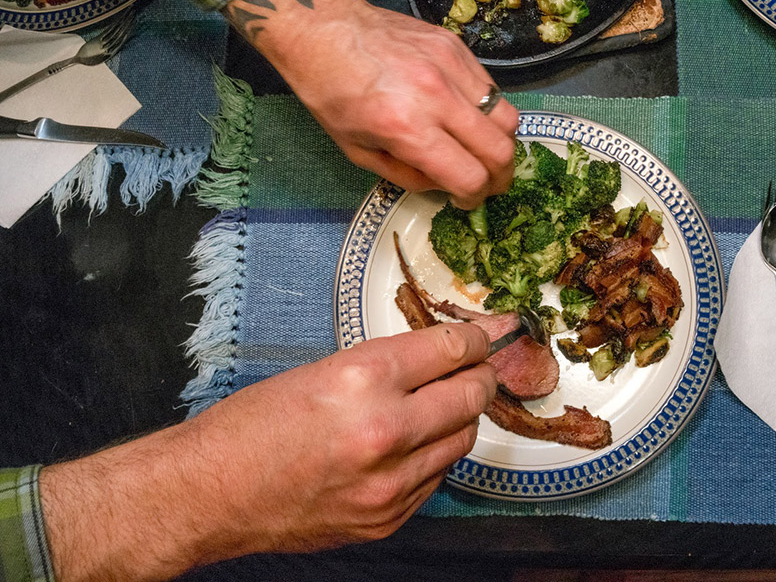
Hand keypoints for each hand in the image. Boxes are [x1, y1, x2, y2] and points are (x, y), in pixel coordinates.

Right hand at [40, 324, 495, 579]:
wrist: (209, 493)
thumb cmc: (251, 425)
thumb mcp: (320, 371)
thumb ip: (386, 367)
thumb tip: (438, 360)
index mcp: (364, 379)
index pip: (451, 349)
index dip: (477, 339)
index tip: (487, 336)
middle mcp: (386, 430)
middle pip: (472, 395)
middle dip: (481, 377)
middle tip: (477, 369)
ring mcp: (390, 482)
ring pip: (462, 440)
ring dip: (459, 419)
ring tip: (441, 407)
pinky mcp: (386, 519)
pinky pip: (435, 479)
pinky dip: (432, 458)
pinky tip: (411, 448)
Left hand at [225, 0, 519, 209]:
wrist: (319, 27)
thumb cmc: (328, 93)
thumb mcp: (357, 151)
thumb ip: (406, 176)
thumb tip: (445, 184)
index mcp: (406, 128)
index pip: (469, 176)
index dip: (474, 198)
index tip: (465, 200)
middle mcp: (436, 96)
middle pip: (500, 149)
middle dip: (500, 178)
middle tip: (488, 183)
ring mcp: (450, 65)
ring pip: (507, 117)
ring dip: (500, 143)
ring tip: (481, 150)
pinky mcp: (455, 44)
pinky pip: (491, 88)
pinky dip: (488, 110)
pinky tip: (466, 116)